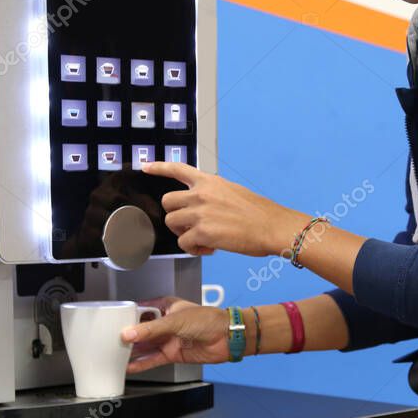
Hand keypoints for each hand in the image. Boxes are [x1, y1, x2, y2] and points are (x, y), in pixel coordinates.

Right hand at [121, 296, 231, 371]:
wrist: (226, 338)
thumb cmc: (208, 320)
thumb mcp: (175, 320)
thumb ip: (151, 329)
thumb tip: (130, 333)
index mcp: (165, 306)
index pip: (141, 311)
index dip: (127, 317)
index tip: (113, 323)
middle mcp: (165, 323)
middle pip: (141, 330)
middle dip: (127, 336)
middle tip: (110, 341)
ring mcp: (168, 339)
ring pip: (145, 346)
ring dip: (132, 352)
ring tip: (115, 356)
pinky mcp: (172, 354)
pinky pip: (153, 359)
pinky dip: (141, 364)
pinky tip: (130, 367)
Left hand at [140, 160, 300, 256]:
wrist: (272, 226)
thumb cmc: (259, 214)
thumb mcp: (233, 193)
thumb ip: (213, 196)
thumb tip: (202, 210)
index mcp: (209, 182)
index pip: (178, 168)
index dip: (158, 167)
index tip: (146, 167)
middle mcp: (201, 194)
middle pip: (167, 202)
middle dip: (175, 216)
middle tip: (191, 227)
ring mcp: (200, 213)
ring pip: (172, 224)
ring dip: (184, 234)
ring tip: (203, 240)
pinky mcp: (202, 233)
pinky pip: (183, 243)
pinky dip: (193, 250)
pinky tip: (209, 249)